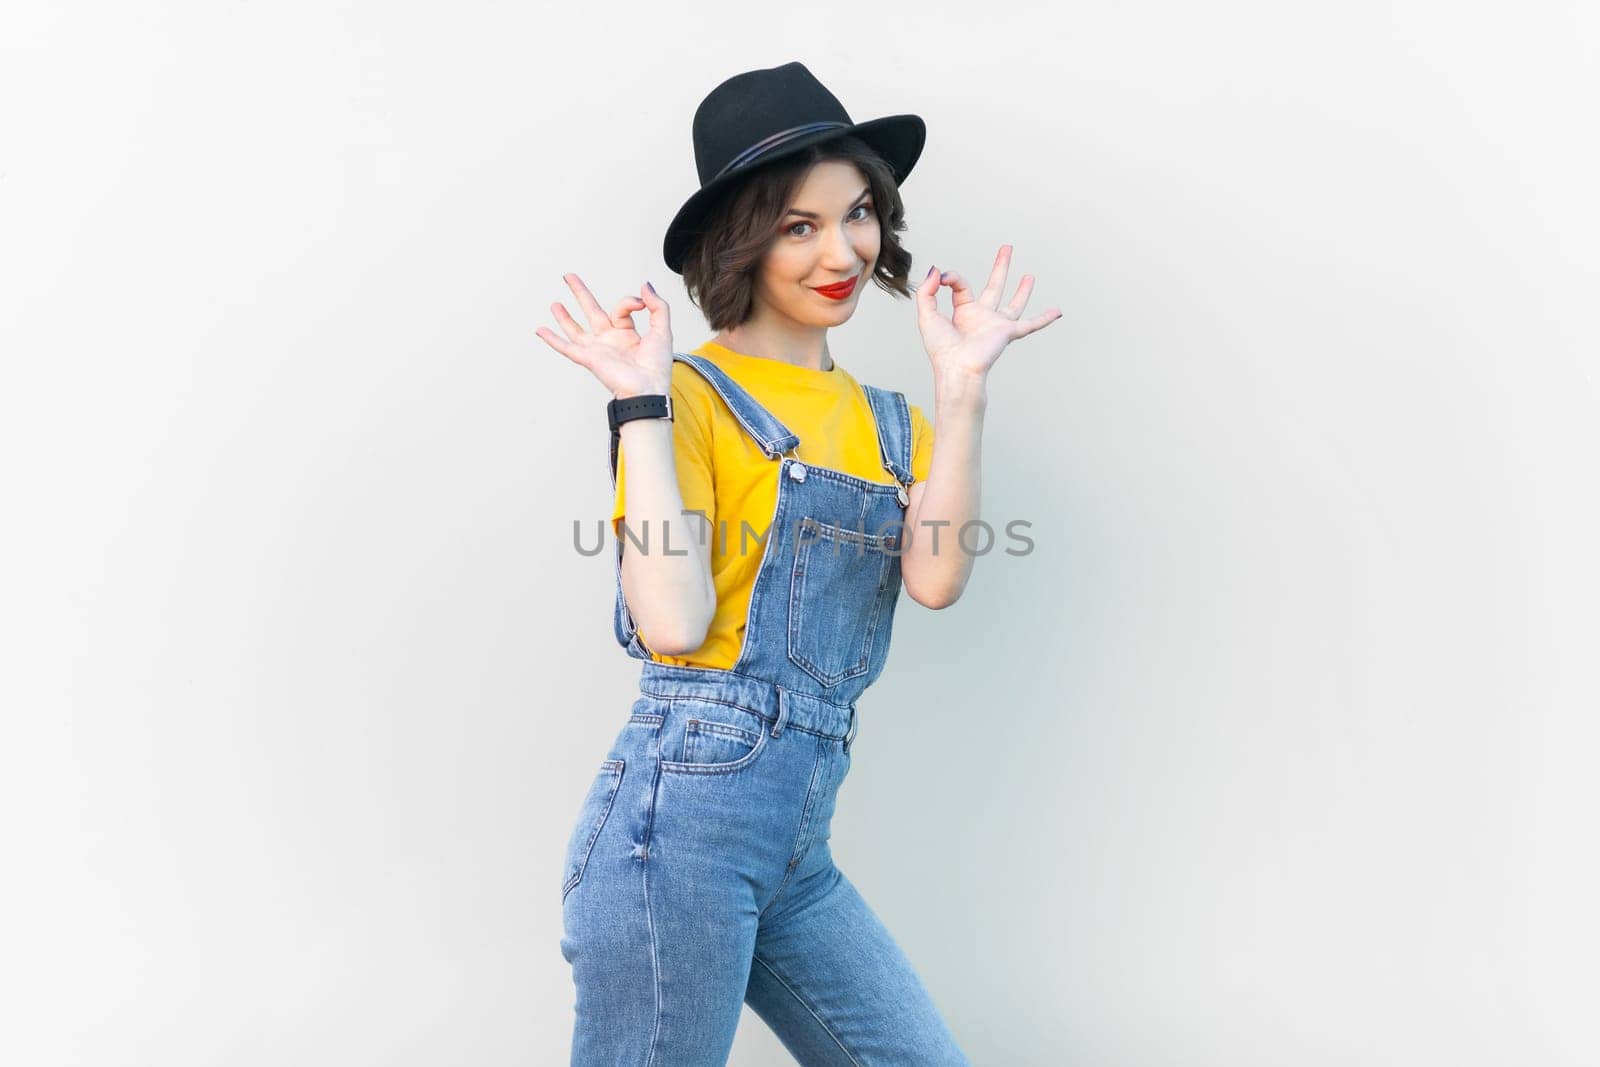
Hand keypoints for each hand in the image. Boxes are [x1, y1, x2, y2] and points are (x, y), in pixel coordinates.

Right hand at [536, 273, 673, 397]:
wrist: (648, 389)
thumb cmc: (657, 367)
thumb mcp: (663, 330)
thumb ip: (657, 306)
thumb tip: (645, 286)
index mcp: (627, 334)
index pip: (621, 308)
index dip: (629, 301)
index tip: (640, 303)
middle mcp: (610, 341)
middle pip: (591, 311)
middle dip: (580, 293)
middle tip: (569, 277)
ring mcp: (597, 349)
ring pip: (576, 329)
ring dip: (564, 317)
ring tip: (555, 304)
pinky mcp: (588, 359)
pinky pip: (566, 347)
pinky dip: (552, 339)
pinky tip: (540, 330)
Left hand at [914, 245, 1061, 379]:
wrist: (956, 368)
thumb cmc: (941, 349)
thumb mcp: (927, 315)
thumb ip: (927, 292)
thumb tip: (937, 270)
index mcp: (963, 313)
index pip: (961, 286)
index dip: (953, 278)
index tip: (944, 278)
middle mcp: (982, 317)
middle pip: (994, 287)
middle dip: (1001, 267)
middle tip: (1007, 248)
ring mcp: (997, 325)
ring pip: (1014, 304)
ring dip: (1022, 291)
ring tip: (1029, 276)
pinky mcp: (1008, 332)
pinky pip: (1030, 324)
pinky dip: (1045, 318)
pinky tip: (1057, 311)